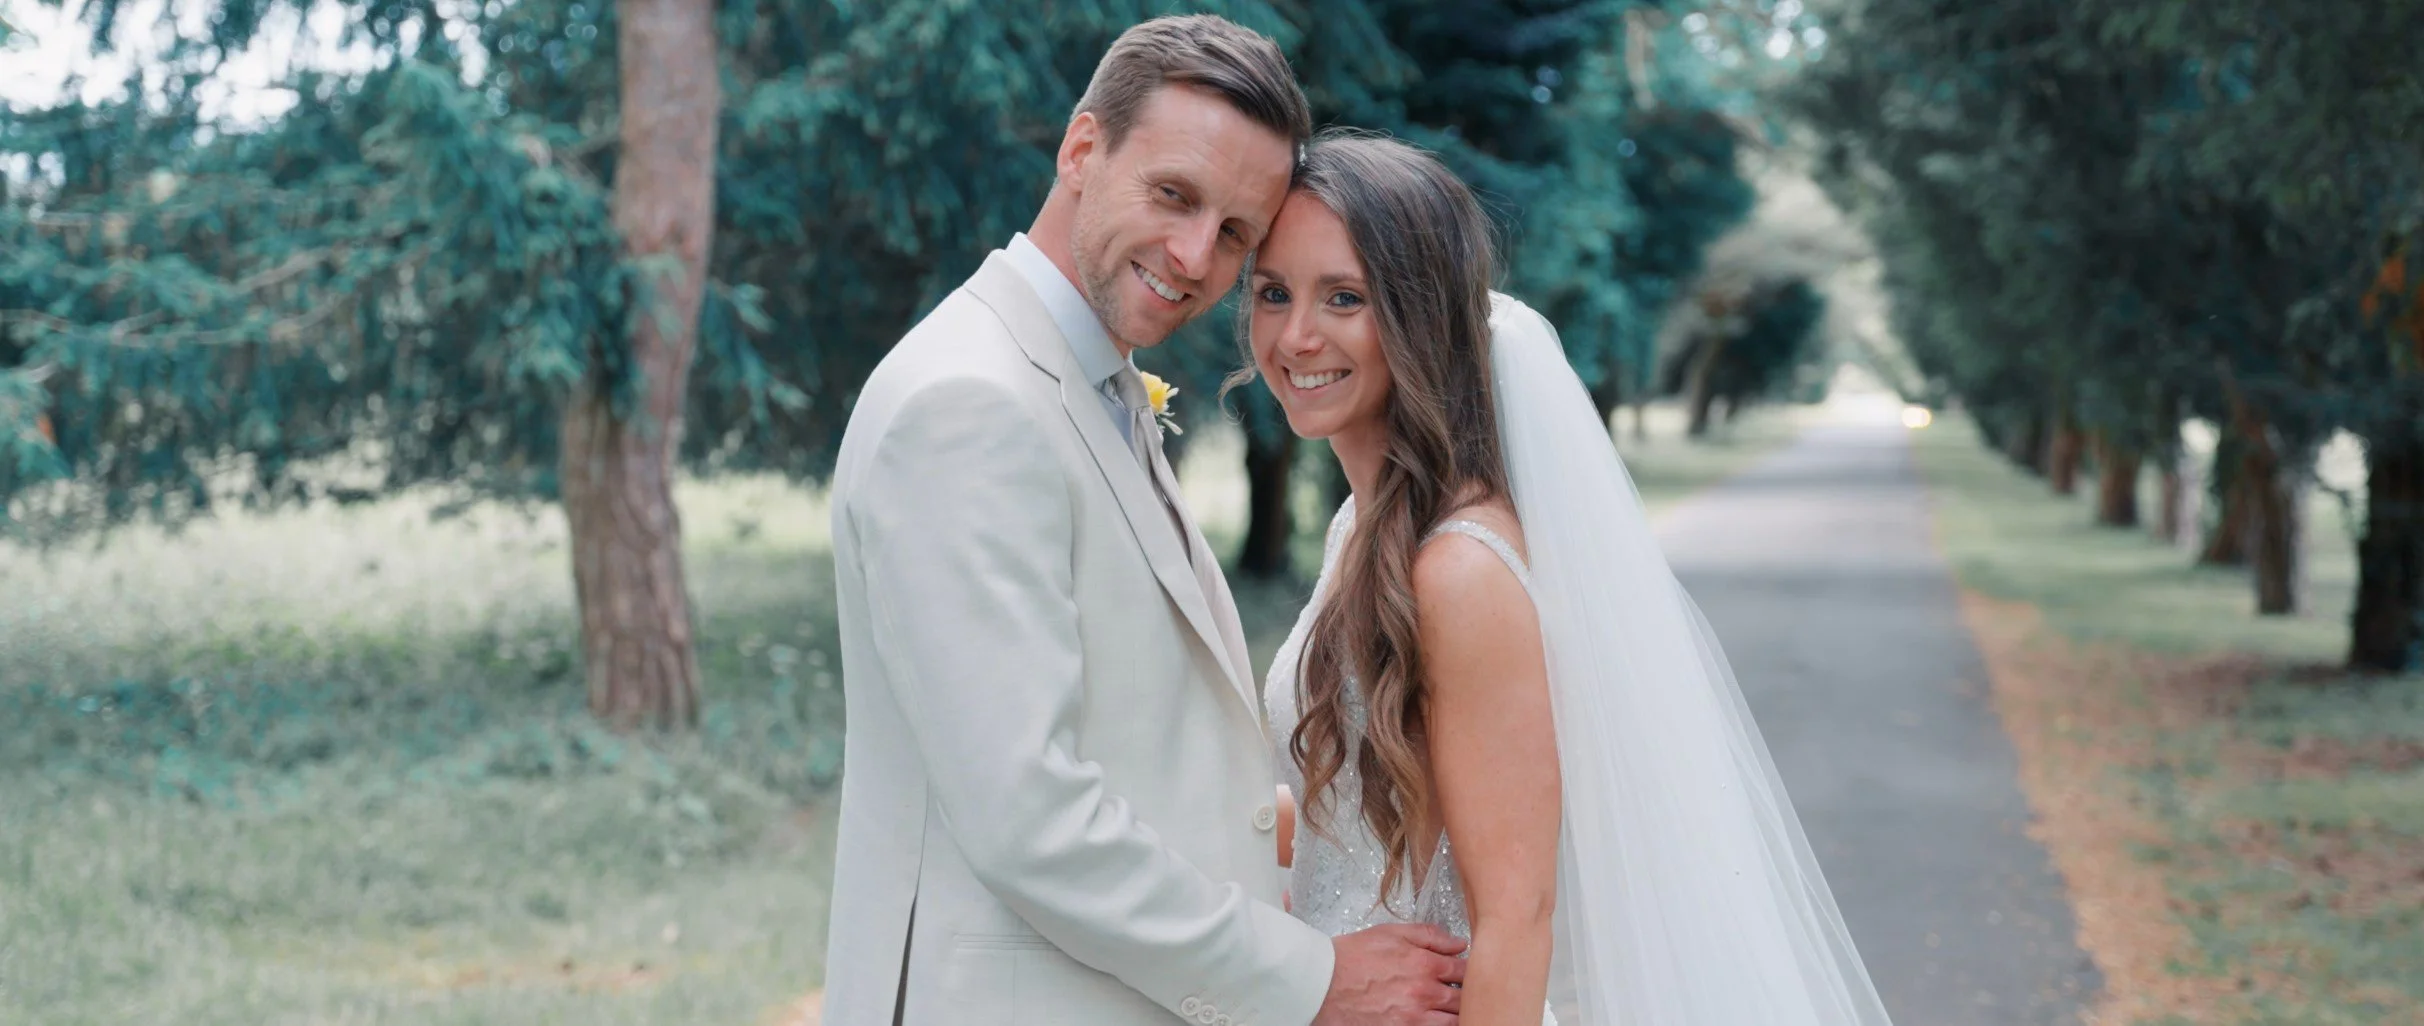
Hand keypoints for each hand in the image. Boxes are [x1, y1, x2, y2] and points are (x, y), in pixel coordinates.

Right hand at [1311, 923, 1466, 1025]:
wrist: (1323, 983)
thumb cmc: (1352, 957)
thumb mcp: (1391, 933)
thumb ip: (1429, 935)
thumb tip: (1458, 944)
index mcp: (1424, 963)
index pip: (1464, 969)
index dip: (1466, 970)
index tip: (1462, 971)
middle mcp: (1424, 992)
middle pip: (1464, 997)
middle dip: (1465, 993)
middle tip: (1457, 990)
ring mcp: (1415, 1016)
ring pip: (1456, 1020)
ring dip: (1457, 1013)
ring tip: (1447, 1006)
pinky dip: (1440, 1024)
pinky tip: (1432, 1017)